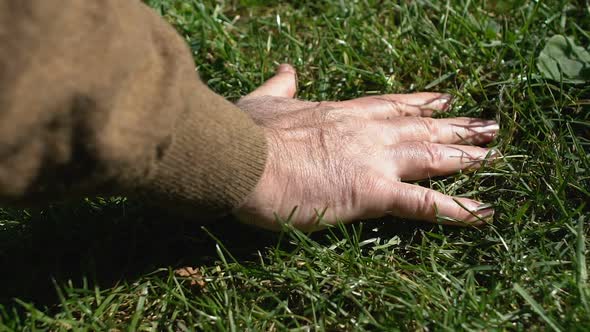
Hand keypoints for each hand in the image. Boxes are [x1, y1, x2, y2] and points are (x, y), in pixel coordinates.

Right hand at [234, 64, 497, 230]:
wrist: (245, 159)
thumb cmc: (249, 134)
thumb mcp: (265, 100)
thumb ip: (281, 85)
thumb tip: (286, 68)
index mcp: (343, 113)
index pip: (392, 105)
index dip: (421, 104)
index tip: (445, 101)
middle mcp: (368, 132)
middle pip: (422, 128)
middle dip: (456, 126)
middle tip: (487, 126)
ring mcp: (375, 160)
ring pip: (432, 157)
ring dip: (465, 156)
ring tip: (494, 153)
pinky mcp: (373, 192)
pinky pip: (424, 204)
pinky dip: (456, 209)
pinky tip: (483, 212)